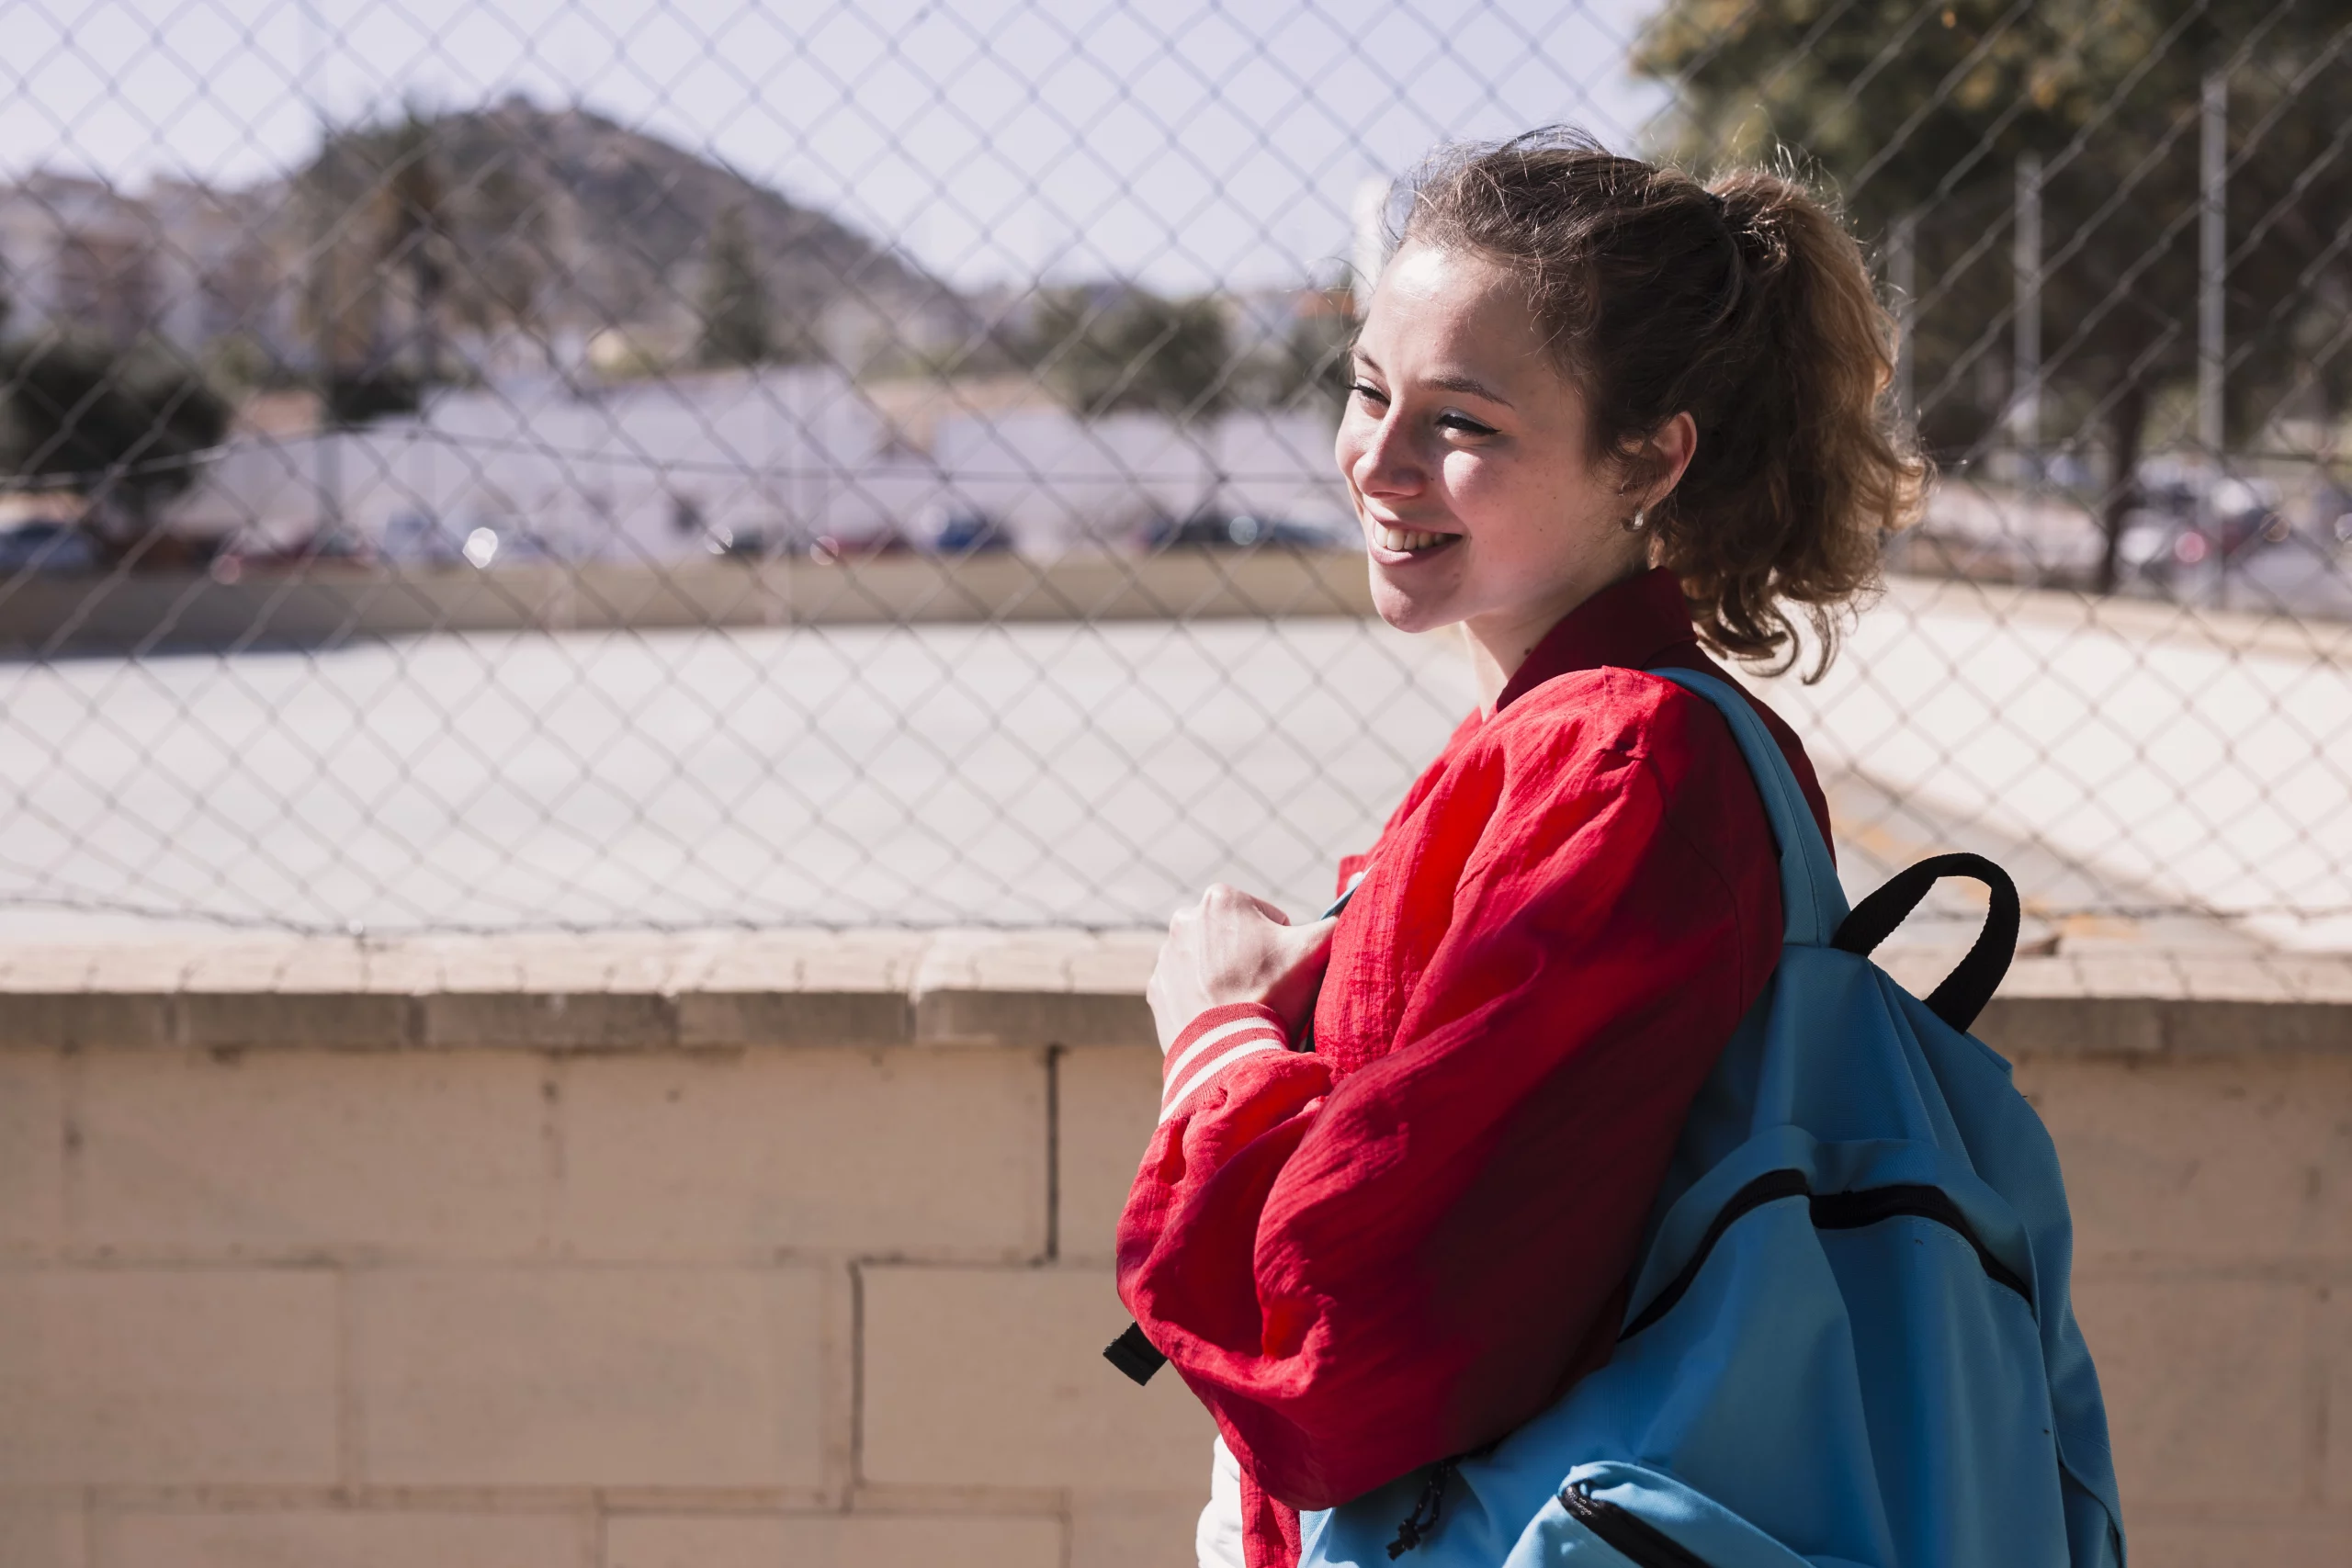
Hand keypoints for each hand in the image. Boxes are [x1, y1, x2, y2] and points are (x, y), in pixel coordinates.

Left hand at [1147, 883, 1338, 1053]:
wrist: (1230, 1052)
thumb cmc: (1274, 994)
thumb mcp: (1316, 949)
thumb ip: (1336, 919)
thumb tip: (1359, 891)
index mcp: (1222, 898)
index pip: (1268, 917)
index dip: (1284, 945)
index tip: (1284, 970)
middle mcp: (1185, 919)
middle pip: (1236, 938)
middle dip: (1252, 959)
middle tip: (1267, 990)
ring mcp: (1166, 957)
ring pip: (1210, 963)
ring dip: (1226, 978)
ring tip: (1244, 1006)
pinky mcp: (1157, 991)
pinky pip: (1188, 990)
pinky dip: (1204, 1001)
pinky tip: (1222, 1018)